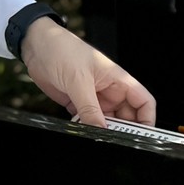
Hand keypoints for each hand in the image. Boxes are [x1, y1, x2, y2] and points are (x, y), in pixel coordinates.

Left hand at [20, 18, 155, 127]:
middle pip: (126, 116)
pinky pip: (87, 121)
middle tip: (114, 139)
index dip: (148, 119)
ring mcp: (93, 97)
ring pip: (106, 121)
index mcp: (116, 79)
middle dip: (123, 129)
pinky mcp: (77, 102)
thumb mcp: (78, 79)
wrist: (35, 45)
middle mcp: (107, 89)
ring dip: (103, 130)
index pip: (143, 101)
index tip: (144, 135)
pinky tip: (81, 130)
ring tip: (95, 135)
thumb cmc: (62, 48)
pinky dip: (86, 128)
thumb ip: (89, 108)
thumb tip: (101, 130)